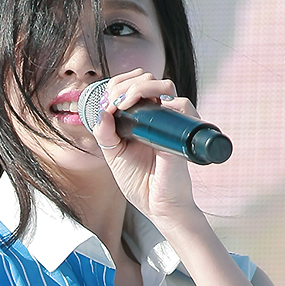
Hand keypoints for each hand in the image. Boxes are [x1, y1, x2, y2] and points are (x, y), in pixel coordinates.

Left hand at [92, 69, 202, 230]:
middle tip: (111, 102)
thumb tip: (101, 112)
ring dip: (139, 88)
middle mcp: (159, 116)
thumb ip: (106, 134)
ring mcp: (172, 122)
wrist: (156, 205)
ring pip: (165, 85)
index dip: (118, 86)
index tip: (105, 103)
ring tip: (121, 104)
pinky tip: (141, 114)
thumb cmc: (140, 182)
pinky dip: (161, 102)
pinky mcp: (183, 131)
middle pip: (148, 79)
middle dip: (124, 84)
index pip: (134, 85)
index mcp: (143, 118)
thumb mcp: (114, 155)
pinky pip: (182, 106)